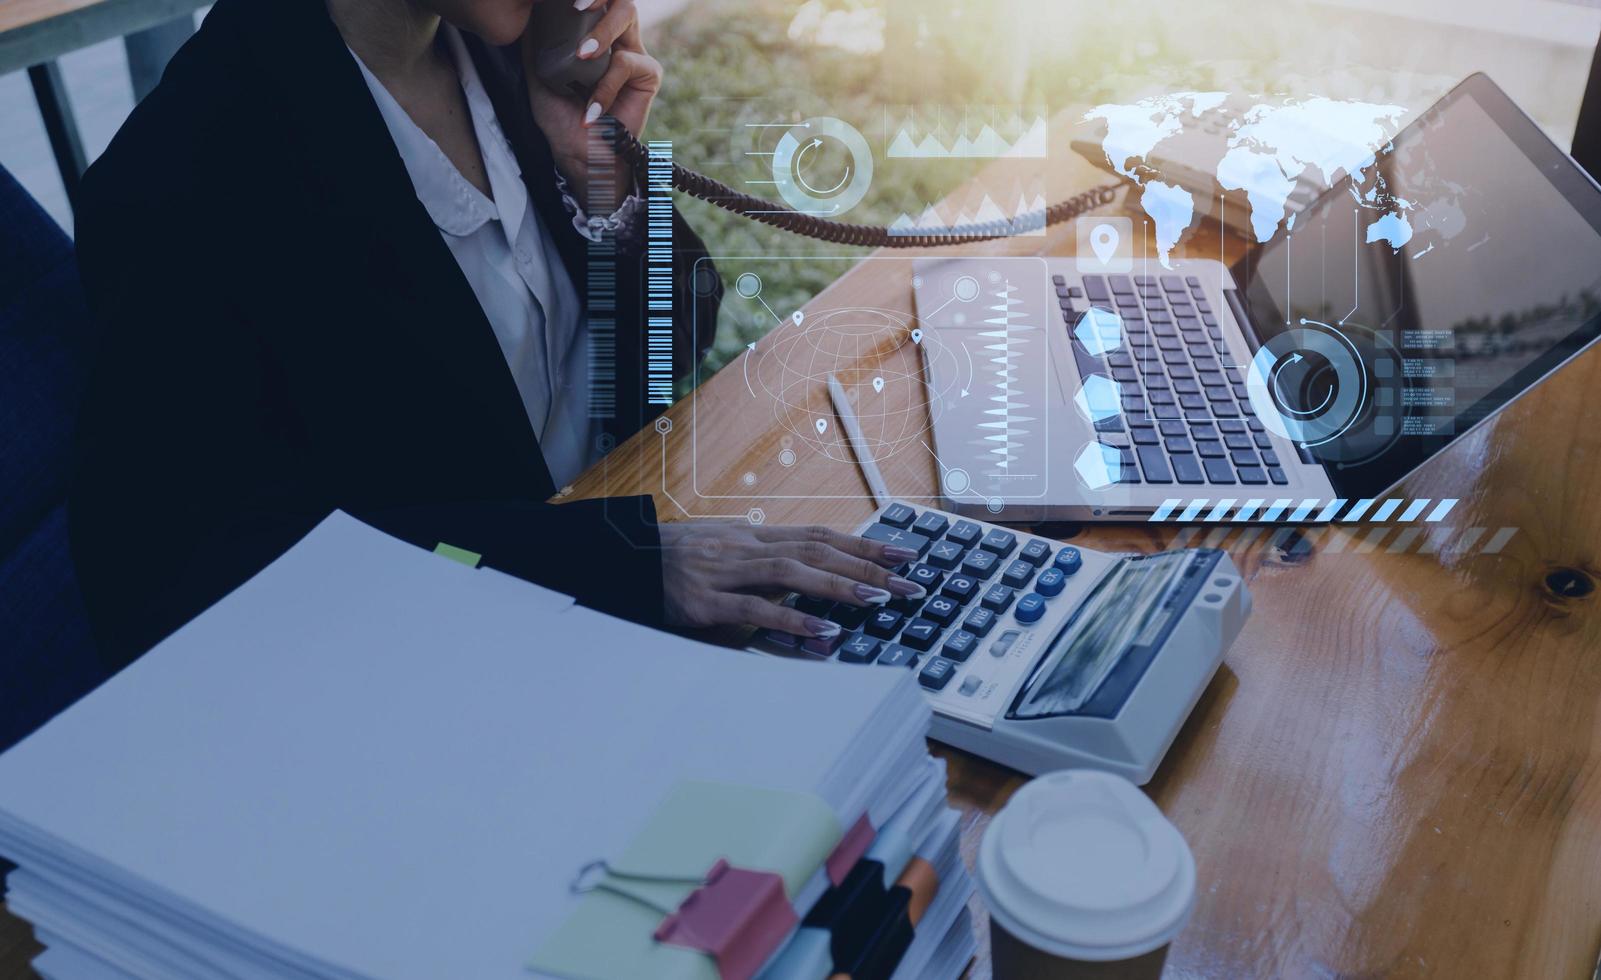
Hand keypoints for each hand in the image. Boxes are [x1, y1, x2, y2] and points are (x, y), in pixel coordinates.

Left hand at [521, 0, 661, 205]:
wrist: (581, 154)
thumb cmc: (561, 118)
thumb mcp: (538, 74)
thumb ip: (535, 43)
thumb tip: (527, 13)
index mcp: (592, 34)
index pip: (594, 1)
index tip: (565, 1)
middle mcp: (616, 37)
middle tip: (576, 6)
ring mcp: (634, 53)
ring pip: (626, 15)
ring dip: (602, 31)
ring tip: (581, 55)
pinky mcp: (649, 74)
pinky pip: (627, 63)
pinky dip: (606, 86)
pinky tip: (592, 110)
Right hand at [659, 522, 926, 638]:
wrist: (617, 562)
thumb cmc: (672, 564)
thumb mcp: (722, 557)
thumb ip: (762, 571)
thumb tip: (807, 589)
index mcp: (752, 537)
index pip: (820, 535)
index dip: (865, 543)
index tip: (905, 553)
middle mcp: (745, 547)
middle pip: (817, 550)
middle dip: (868, 565)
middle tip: (911, 582)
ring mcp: (724, 572)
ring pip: (793, 572)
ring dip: (839, 586)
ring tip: (878, 599)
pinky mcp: (705, 602)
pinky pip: (755, 609)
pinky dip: (792, 619)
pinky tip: (822, 629)